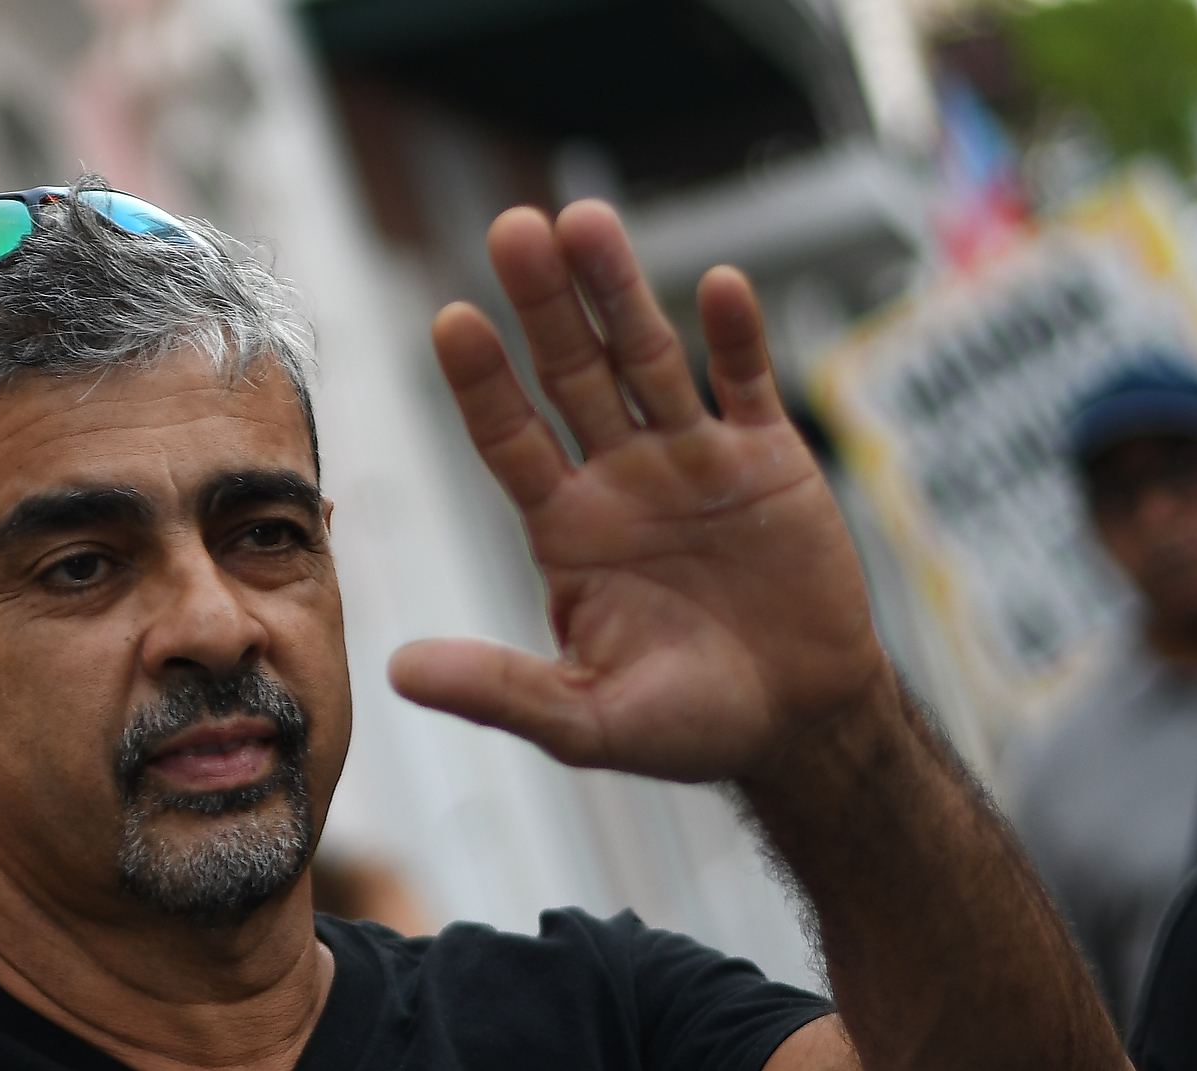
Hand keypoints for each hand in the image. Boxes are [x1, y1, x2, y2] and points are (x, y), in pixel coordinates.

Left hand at [389, 202, 888, 785]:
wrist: (797, 722)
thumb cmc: (685, 724)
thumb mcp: (583, 719)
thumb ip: (498, 689)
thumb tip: (398, 671)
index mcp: (566, 527)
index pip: (509, 438)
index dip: (483, 382)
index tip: (451, 320)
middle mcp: (620, 477)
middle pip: (572, 374)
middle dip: (545, 305)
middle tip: (512, 228)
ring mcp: (694, 459)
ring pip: (650, 360)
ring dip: (621, 293)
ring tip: (586, 220)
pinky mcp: (769, 459)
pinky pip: (750, 385)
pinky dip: (736, 338)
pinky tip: (717, 287)